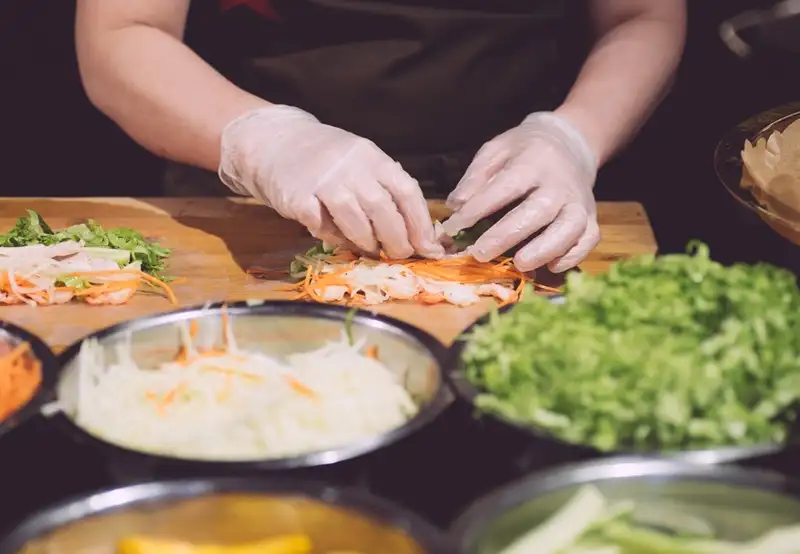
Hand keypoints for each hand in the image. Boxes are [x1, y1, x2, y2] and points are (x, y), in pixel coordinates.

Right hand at [218, 105, 443, 258]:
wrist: (277, 141)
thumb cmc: (328, 159)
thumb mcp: (362, 162)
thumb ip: (386, 190)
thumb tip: (420, 233)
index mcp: (373, 158)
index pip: (407, 192)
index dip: (421, 224)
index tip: (430, 248)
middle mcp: (352, 167)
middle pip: (383, 211)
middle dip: (398, 240)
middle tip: (401, 255)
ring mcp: (324, 182)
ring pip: (356, 222)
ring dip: (368, 243)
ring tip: (372, 251)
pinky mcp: (298, 198)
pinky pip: (323, 227)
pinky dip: (334, 239)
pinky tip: (338, 240)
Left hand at [441, 112, 598, 272]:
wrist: (570, 143)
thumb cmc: (525, 151)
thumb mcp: (496, 151)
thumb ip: (475, 177)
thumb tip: (456, 206)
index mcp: (532, 162)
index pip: (504, 188)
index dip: (477, 209)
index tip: (453, 227)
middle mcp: (559, 184)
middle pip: (538, 211)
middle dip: (507, 235)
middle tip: (480, 254)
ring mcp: (578, 202)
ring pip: (569, 228)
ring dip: (544, 249)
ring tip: (519, 264)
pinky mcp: (590, 218)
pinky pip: (588, 239)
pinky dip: (573, 255)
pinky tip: (551, 265)